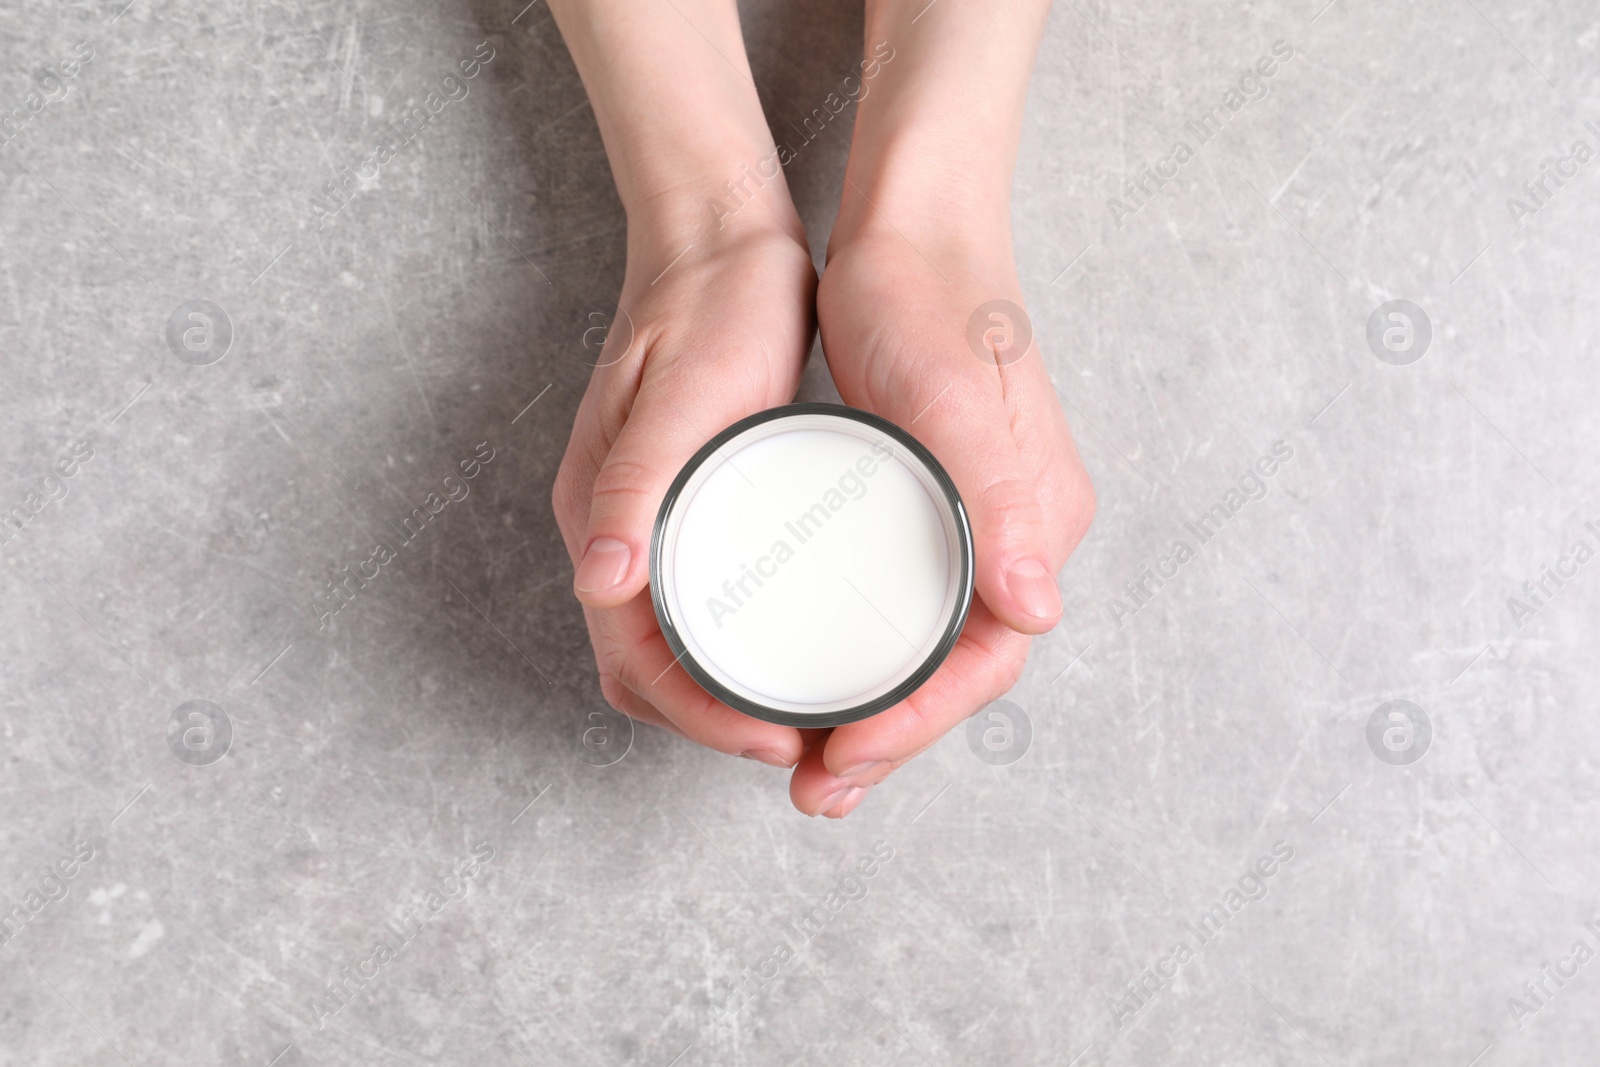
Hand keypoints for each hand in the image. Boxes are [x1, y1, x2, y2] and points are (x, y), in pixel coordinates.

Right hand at [547, 0, 820, 766]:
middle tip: (814, 747)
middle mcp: (617, 535)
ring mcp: (647, 525)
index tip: (781, 741)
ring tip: (817, 716)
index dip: (705, 719)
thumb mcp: (682, 393)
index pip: (639, 663)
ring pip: (678, 651)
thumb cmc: (708, 307)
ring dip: (734, 700)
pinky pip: (704, 607)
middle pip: (655, 675)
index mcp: (603, 517)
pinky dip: (745, 648)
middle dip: (723, 727)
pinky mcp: (683, 509)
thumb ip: (634, 483)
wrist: (719, 236)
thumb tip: (600, 581)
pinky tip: (805, 643)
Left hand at [787, 223, 1093, 817]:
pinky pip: (909, 605)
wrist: (913, 232)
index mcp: (1036, 522)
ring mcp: (977, 523)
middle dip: (890, 738)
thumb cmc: (930, 302)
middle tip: (816, 788)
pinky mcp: (936, 503)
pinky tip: (817, 674)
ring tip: (812, 763)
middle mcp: (1016, 536)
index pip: (987, 659)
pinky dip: (868, 655)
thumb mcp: (953, 396)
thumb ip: (1001, 500)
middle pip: (958, 668)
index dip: (919, 723)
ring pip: (931, 646)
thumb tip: (1037, 608)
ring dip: (878, 710)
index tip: (845, 759)